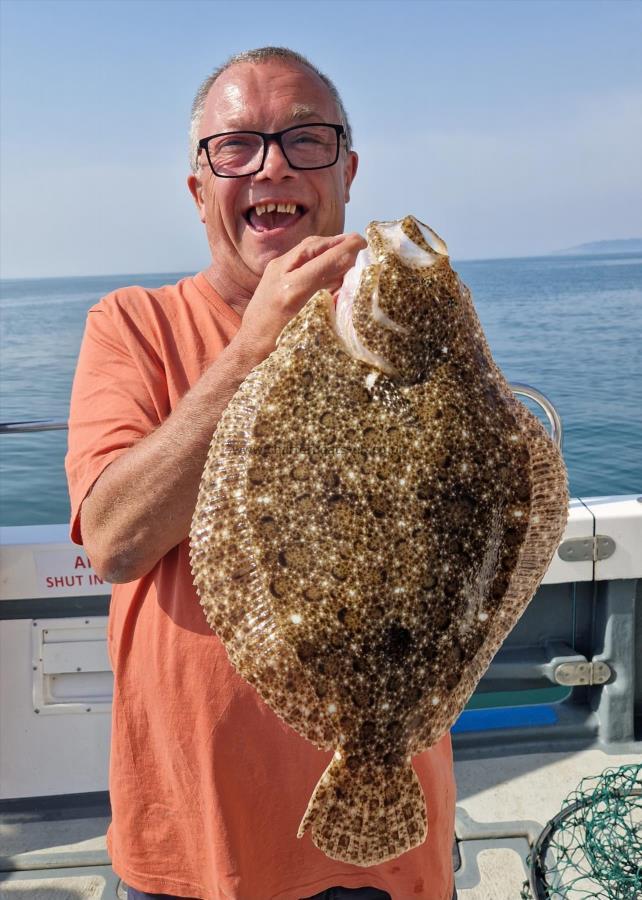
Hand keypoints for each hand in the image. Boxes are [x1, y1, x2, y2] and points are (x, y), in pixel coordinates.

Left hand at [234, 232, 365, 365]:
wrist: (250, 348)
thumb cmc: (282, 347)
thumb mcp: (312, 328)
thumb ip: (331, 303)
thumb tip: (353, 285)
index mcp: (293, 289)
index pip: (326, 259)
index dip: (348, 249)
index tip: (366, 244)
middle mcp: (281, 273)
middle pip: (315, 245)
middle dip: (339, 241)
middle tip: (360, 242)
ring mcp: (274, 270)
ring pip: (306, 247)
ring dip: (328, 245)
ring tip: (347, 247)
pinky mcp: (272, 271)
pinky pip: (299, 254)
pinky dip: (317, 251)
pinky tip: (328, 257)